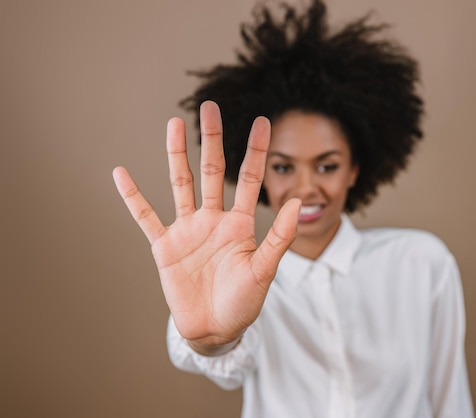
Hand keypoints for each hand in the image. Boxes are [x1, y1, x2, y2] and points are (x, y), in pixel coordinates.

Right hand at [113, 101, 299, 352]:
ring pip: (180, 184)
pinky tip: (121, 173)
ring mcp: (187, 230)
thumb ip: (279, 237)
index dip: (255, 151)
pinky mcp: (164, 246)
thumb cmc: (243, 303)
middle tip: (210, 107)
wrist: (215, 330)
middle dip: (212, 140)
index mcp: (239, 224)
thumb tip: (298, 202)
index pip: (248, 178)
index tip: (263, 121)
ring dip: (176, 155)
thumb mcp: (265, 270)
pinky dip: (133, 197)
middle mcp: (213, 220)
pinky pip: (146, 216)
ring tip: (174, 125)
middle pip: (211, 171)